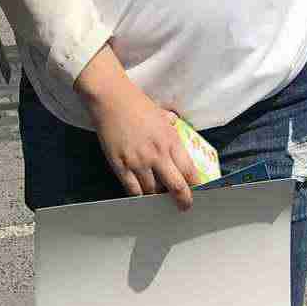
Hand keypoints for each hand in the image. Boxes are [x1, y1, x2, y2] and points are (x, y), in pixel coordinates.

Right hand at [75, 45, 195, 210]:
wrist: (111, 99)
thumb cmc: (137, 103)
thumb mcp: (162, 114)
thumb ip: (171, 125)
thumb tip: (176, 125)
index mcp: (171, 141)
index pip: (190, 172)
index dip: (195, 186)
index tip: (195, 191)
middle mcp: (157, 154)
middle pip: (177, 187)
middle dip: (183, 201)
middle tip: (183, 206)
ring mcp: (138, 162)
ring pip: (153, 192)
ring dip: (157, 197)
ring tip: (157, 196)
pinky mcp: (120, 166)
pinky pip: (132, 190)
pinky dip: (138, 195)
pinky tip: (140, 194)